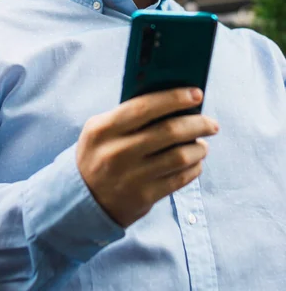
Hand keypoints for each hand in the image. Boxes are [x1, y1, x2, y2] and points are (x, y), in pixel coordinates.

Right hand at [76, 88, 217, 227]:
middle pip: (168, 132)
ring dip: (198, 148)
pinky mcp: (143, 197)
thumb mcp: (100, 129)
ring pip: (178, 157)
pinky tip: (195, 162)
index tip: (196, 94)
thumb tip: (171, 100)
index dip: (173, 98)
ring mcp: (130, 176)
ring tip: (202, 144)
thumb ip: (128, 114)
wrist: (81, 198)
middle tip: (211, 123)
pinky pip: (178, 179)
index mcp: (103, 129)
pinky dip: (193, 168)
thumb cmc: (99, 152)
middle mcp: (117, 152)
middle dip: (197, 124)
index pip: (144, 107)